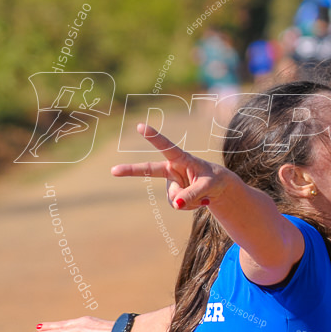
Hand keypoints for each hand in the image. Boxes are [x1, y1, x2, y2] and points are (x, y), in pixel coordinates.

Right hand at [110, 123, 230, 209]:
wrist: (217, 188)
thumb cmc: (214, 180)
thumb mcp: (208, 186)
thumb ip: (192, 194)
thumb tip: (176, 204)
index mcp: (181, 158)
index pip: (167, 147)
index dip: (154, 137)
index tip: (140, 126)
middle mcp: (172, 169)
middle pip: (148, 169)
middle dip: (130, 170)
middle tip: (113, 171)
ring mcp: (171, 182)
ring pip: (174, 197)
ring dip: (190, 200)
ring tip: (202, 195)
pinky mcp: (172, 194)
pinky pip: (177, 205)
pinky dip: (189, 206)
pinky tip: (197, 201)